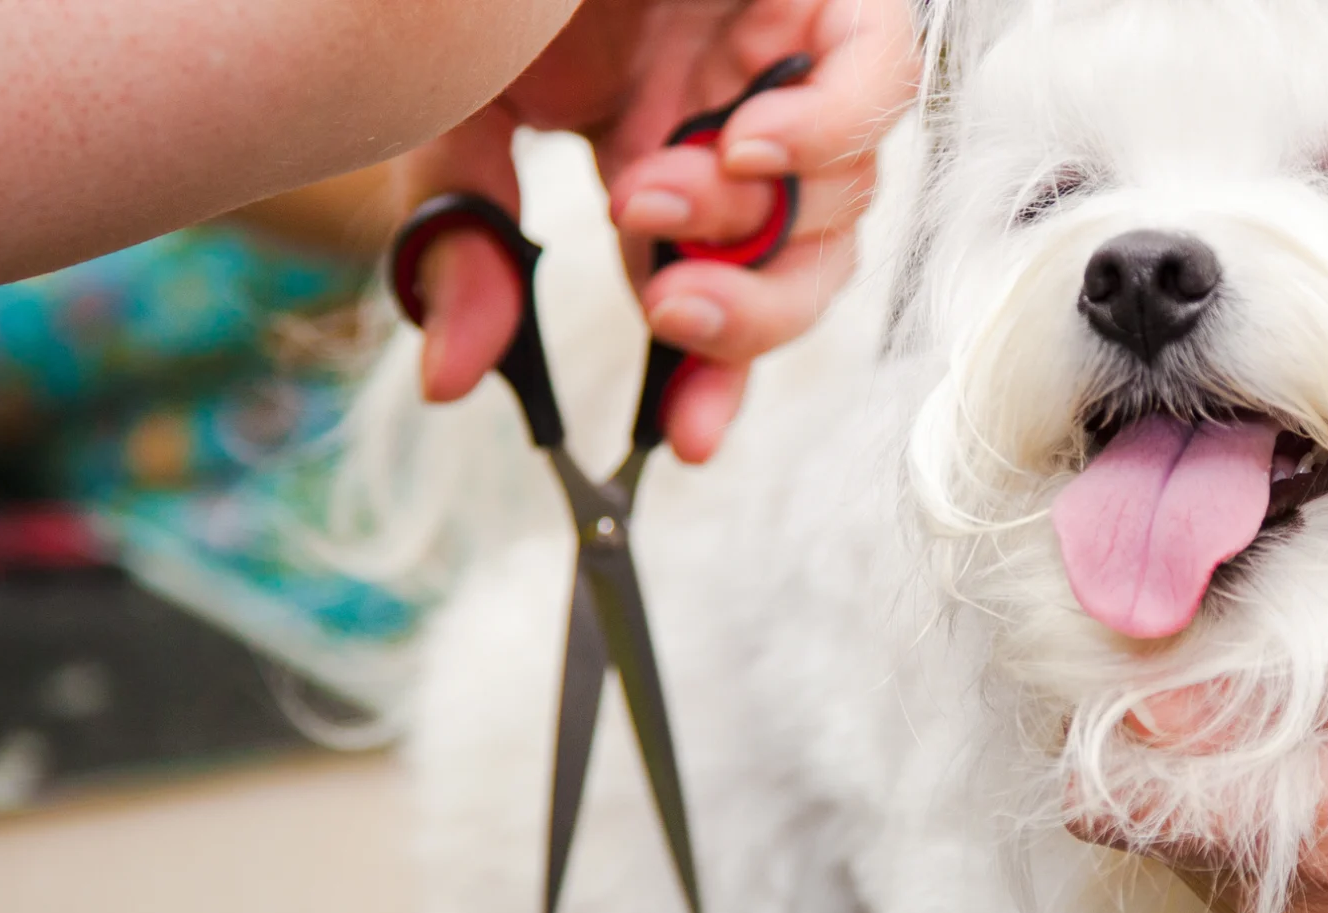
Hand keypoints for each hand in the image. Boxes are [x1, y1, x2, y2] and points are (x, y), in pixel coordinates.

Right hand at [397, 0, 913, 462]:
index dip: (710, 378)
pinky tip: (747, 145)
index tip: (679, 441)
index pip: (717, 292)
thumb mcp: (458, 116)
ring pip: (839, 192)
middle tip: (671, 312)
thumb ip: (463, 243)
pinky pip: (877, 80)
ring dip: (744, 220)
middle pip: (801, 267)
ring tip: (653, 194)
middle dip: (745, 316)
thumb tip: (450, 377)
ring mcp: (792, 55)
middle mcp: (740, 118)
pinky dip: (822, 127)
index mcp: (664, 157)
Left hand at [1072, 684, 1327, 912]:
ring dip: (1194, 776)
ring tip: (1281, 719)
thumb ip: (1277, 669)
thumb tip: (1142, 678)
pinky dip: (1232, 817)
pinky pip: (1216, 875)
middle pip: (1141, 815)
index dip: (1106, 707)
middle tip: (1214, 659)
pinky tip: (1303, 771)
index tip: (1119, 646)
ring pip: (1170, 845)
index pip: (1134, 791)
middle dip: (1156, 733)